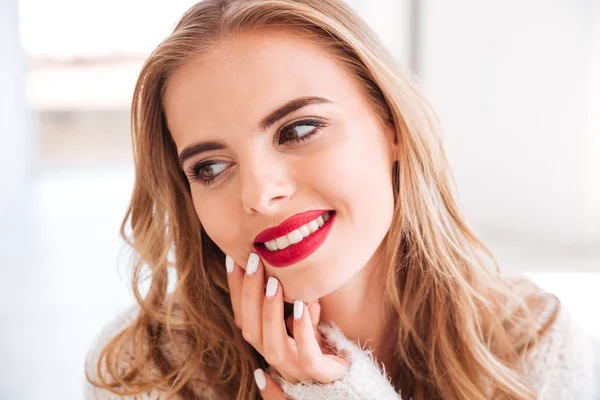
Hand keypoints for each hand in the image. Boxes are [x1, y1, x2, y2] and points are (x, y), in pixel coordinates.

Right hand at [225, 253, 348, 394]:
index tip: (233, 259)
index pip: (244, 315)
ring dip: (270, 312)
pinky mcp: (320, 375)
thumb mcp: (307, 320)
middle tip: (252, 262)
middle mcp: (276, 356)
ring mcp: (295, 369)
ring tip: (273, 282)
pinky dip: (302, 332)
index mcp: (268, 341)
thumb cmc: (325, 345)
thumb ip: (297, 305)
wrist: (349, 374)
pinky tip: (301, 308)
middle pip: (250, 329)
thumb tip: (293, 282)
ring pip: (271, 346)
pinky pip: (308, 358)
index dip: (236, 289)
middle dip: (249, 294)